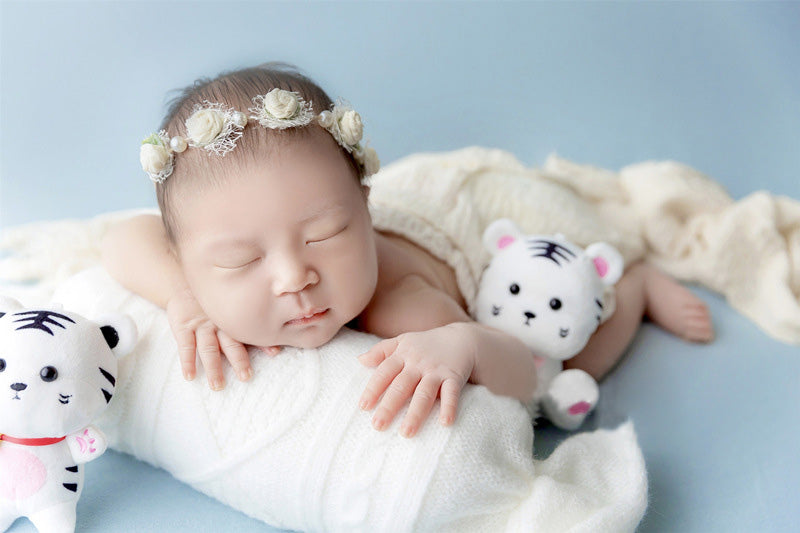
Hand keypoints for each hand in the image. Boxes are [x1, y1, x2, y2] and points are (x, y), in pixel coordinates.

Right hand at [166, 288, 279, 389]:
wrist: (183, 281)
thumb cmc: (213, 300)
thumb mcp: (231, 307)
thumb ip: (250, 323)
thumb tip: (277, 345)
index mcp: (233, 320)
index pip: (248, 333)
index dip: (262, 342)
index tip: (275, 353)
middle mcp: (219, 323)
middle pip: (230, 343)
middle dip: (239, 360)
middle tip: (246, 377)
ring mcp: (200, 325)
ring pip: (208, 348)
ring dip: (213, 367)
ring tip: (218, 386)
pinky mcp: (183, 326)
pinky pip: (185, 345)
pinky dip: (187, 361)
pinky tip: (190, 376)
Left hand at [357, 323, 475, 437]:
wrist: (462, 338)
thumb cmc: (426, 344)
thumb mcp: (403, 341)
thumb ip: (381, 350)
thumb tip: (359, 360)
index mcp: (403, 355)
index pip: (385, 372)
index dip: (374, 389)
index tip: (364, 407)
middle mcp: (418, 363)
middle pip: (402, 386)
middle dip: (389, 406)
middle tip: (378, 426)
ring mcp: (437, 371)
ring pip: (424, 393)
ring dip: (416, 413)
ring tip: (406, 433)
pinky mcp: (454, 377)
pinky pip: (452, 393)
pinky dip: (450, 407)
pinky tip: (445, 423)